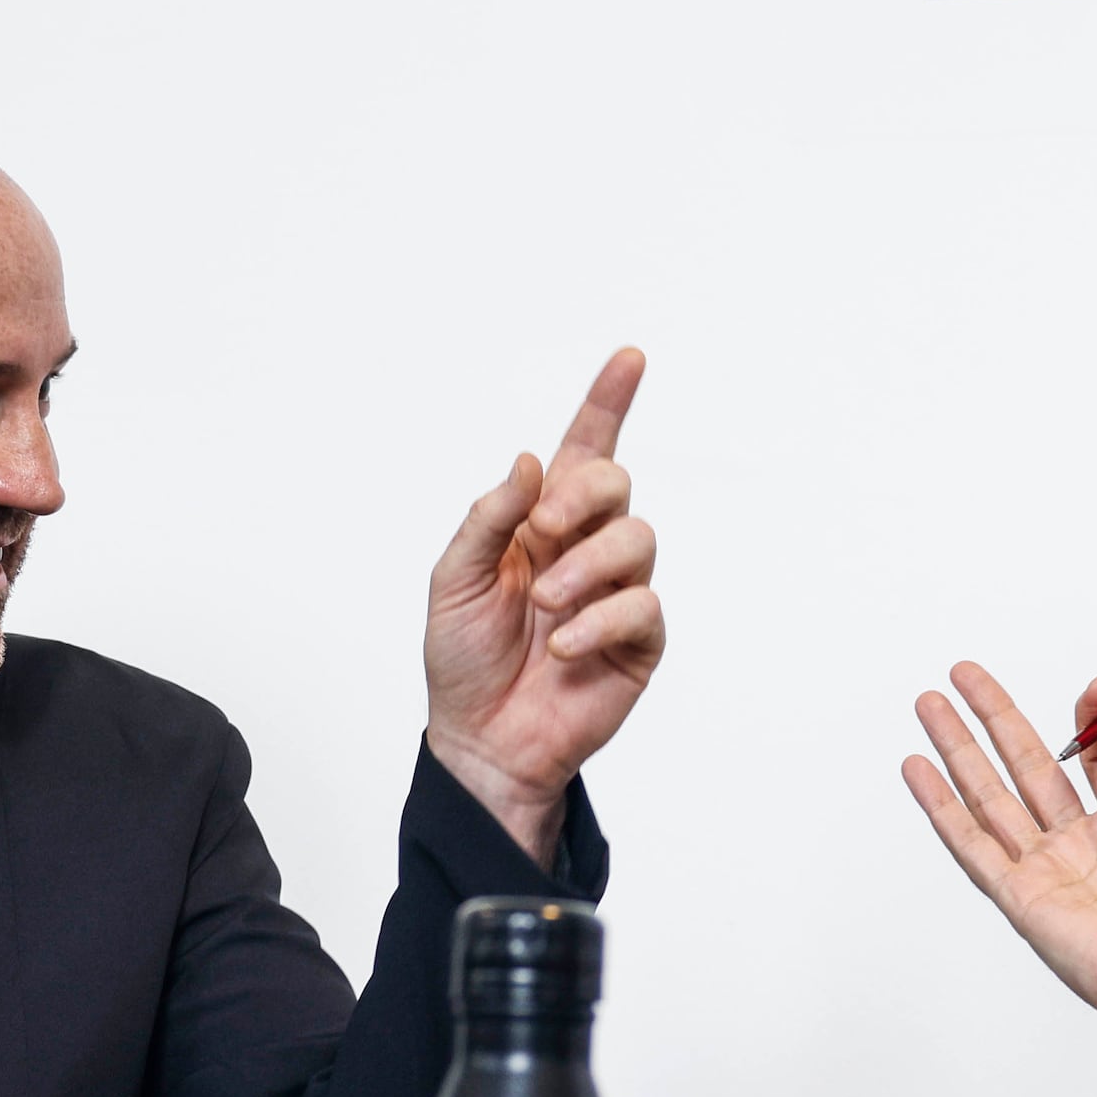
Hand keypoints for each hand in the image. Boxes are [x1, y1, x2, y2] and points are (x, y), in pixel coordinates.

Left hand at [423, 347, 664, 868]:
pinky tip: (565, 646)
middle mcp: (585, 548)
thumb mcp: (453, 580)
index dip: (608, 402)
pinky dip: (600, 619)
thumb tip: (532, 462)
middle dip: (584, 497)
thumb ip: (491, 518)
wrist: (481, 739)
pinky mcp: (638, 640)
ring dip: (587, 567)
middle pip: (616, 483)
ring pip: (637, 539)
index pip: (583, 451)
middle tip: (544, 531)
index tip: (630, 358)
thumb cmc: (463, 659)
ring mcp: (616, 592)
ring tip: (546, 608)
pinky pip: (643, 604)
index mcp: (541, 524)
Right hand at [900, 664, 1096, 1075]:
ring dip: (957, 748)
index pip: (1096, 754)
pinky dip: (941, 807)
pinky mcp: (1022, 896)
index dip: (1093, 717)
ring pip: (990, 794)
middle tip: (965, 673)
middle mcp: (1085, 840)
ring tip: (930, 704)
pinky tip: (918, 770)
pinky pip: (972, 844)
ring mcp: (1049, 867)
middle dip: (995, 716)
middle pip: (1027, 764)